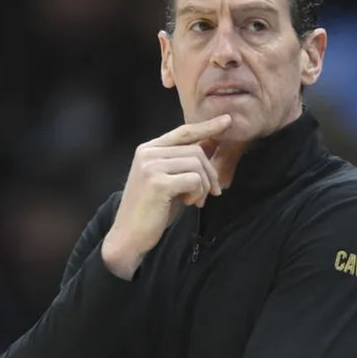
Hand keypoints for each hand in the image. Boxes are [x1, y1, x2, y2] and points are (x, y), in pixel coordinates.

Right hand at [102, 114, 231, 278]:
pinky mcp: (157, 182)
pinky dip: (198, 193)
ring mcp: (151, 166)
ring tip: (196, 201)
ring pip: (196, 164)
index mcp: (148, 149)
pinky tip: (189, 203)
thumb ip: (184, 163)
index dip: (207, 126)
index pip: (183, 132)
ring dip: (204, 186)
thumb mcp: (169, 181)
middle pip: (196, 151)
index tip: (227, 120)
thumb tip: (210, 145)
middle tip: (213, 193)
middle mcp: (148, 153)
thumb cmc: (152, 211)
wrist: (129, 237)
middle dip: (210, 173)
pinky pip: (194, 179)